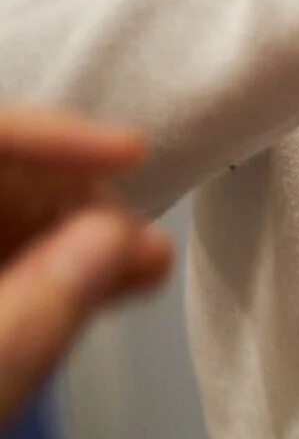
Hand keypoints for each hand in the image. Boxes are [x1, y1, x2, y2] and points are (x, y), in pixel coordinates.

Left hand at [0, 108, 172, 420]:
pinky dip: (63, 263)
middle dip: (81, 198)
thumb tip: (115, 235)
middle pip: (3, 175)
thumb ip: (46, 304)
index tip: (129, 151)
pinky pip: (14, 251)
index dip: (55, 134)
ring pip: (12, 214)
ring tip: (143, 264)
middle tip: (143, 236)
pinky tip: (112, 279)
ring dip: (84, 233)